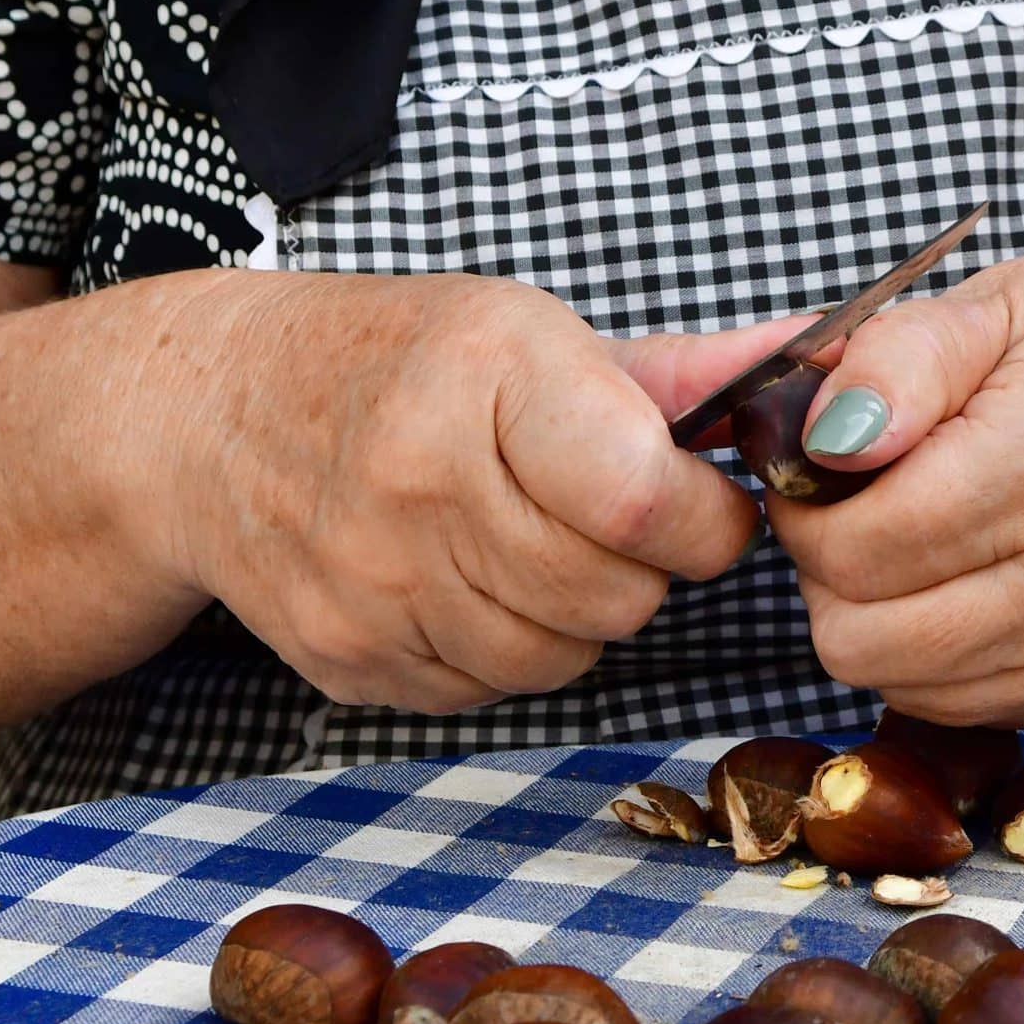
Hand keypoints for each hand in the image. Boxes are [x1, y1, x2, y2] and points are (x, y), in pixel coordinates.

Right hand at [157, 272, 800, 711]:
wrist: (209, 419)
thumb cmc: (396, 363)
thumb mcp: (526, 332)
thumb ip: (679, 375)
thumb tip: (814, 363)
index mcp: (485, 371)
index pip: (644, 496)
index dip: (704, 518)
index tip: (699, 500)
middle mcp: (419, 477)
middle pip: (615, 592)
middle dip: (641, 566)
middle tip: (605, 519)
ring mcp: (374, 580)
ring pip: (563, 656)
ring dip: (576, 616)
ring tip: (527, 543)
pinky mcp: (349, 658)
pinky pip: (488, 691)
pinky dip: (502, 650)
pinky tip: (461, 582)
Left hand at [766, 250, 1023, 725]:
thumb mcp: (1010, 299)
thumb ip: (902, 357)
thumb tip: (824, 436)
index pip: (858, 545)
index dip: (806, 509)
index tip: (818, 467)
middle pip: (863, 637)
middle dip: (828, 573)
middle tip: (857, 508)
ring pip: (900, 684)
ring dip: (876, 618)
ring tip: (916, 540)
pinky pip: (960, 705)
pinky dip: (934, 653)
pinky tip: (971, 580)